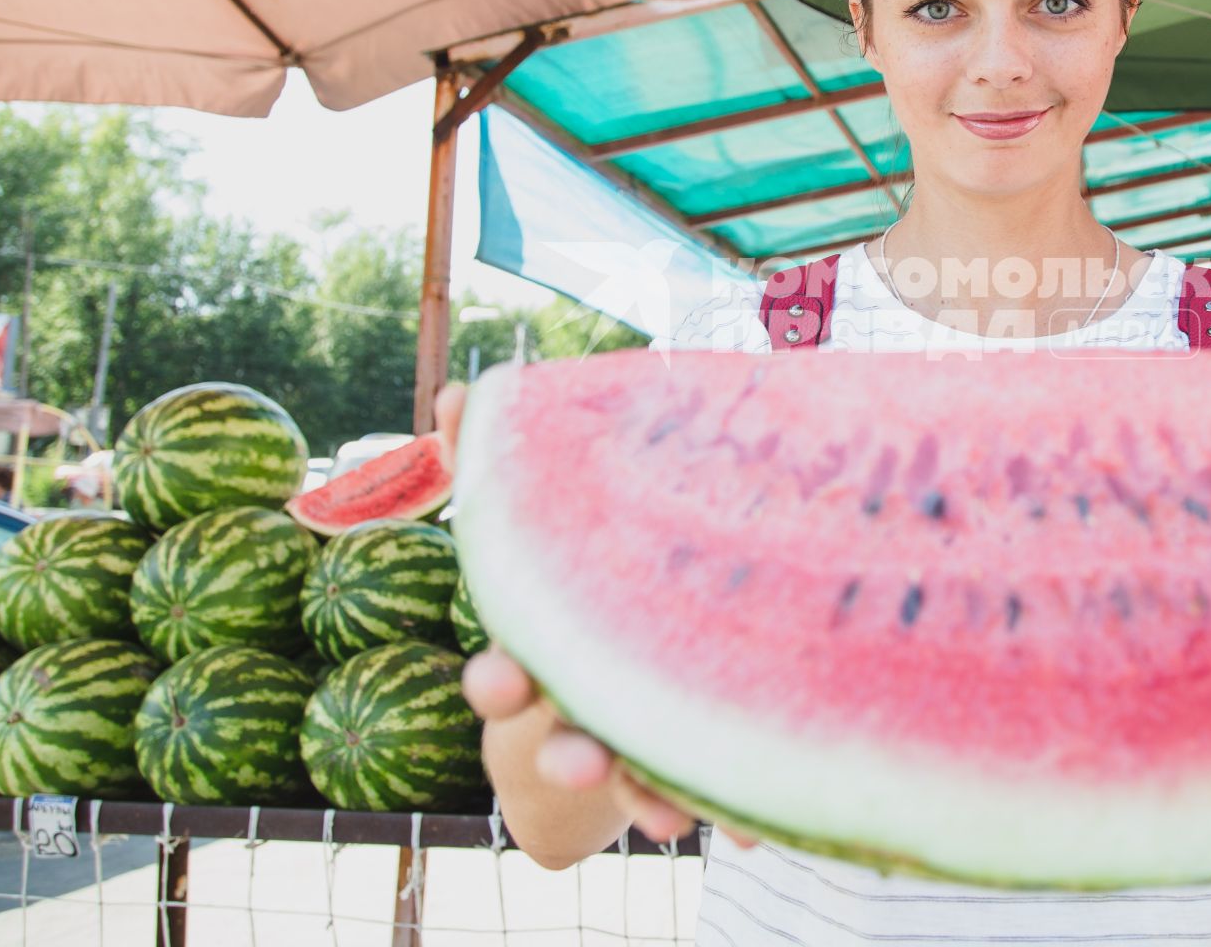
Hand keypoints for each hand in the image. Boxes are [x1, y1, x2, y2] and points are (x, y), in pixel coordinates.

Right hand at [439, 383, 755, 852]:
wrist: (637, 642)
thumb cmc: (592, 565)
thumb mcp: (556, 517)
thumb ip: (501, 459)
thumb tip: (462, 389)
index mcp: (549, 647)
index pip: (513, 666)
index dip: (502, 679)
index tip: (497, 680)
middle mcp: (586, 702)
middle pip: (566, 738)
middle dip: (567, 750)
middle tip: (580, 757)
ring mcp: (637, 735)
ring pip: (634, 776)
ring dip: (644, 793)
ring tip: (665, 816)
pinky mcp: (690, 756)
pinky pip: (707, 788)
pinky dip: (721, 807)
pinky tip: (747, 822)